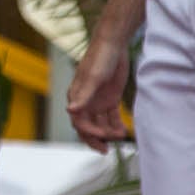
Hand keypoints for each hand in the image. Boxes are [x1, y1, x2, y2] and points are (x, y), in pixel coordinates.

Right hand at [63, 10, 138, 147]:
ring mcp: (98, 100)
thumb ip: (83, 96)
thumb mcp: (93, 78)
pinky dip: (116, 125)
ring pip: (100, 124)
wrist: (114, 44)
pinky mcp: (110, 98)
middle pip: (87, 126)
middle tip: (105, 150)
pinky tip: (124, 130)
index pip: (79, 121)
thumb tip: (70, 111)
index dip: (89, 132)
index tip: (103, 136)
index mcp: (77, 96)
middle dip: (95, 139)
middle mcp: (86, 101)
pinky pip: (112, 117)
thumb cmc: (99, 58)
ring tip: (120, 136)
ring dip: (108, 132)